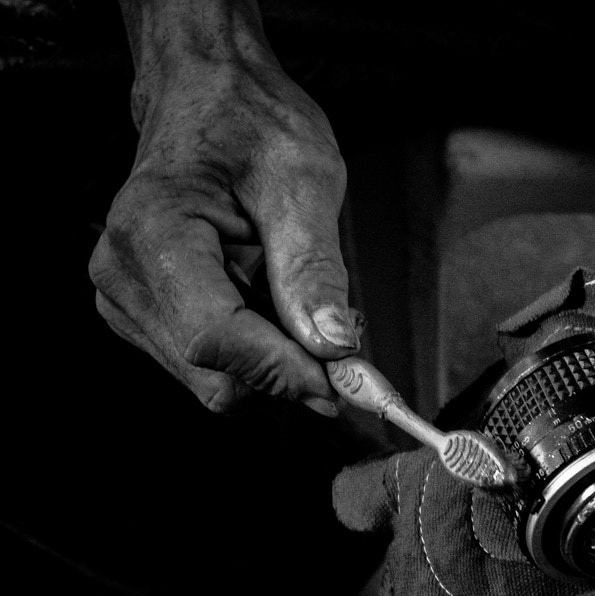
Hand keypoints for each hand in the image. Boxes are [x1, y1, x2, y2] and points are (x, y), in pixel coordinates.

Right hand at [89, 31, 356, 414]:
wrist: (207, 94)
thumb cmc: (248, 119)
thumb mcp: (303, 179)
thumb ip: (314, 268)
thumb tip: (332, 345)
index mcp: (151, 232)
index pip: (216, 340)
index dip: (287, 370)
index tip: (349, 377)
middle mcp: (123, 276)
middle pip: (217, 376)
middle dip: (289, 368)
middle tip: (341, 323)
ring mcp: (127, 301)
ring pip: (218, 381)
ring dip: (278, 360)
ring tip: (304, 300)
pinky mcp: (146, 316)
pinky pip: (213, 366)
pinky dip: (260, 351)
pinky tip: (276, 304)